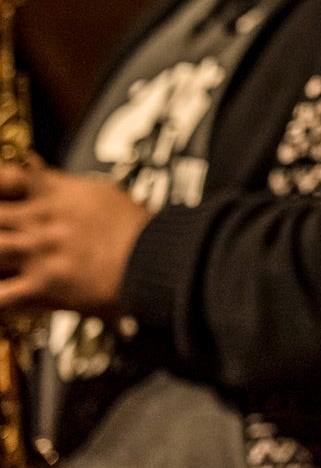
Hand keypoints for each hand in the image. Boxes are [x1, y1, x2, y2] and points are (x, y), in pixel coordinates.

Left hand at [0, 161, 149, 316]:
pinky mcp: (44, 286)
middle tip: (4, 232)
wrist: (159, 258)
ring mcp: (38, 254)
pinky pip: (2, 296)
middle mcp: (39, 222)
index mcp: (53, 194)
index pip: (3, 179)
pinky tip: (2, 302)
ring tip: (3, 263)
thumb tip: (32, 164)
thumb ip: (56, 181)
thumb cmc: (135, 228)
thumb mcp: (98, 191)